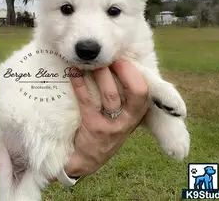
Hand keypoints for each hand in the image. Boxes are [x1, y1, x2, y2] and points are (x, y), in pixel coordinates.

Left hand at [64, 59, 148, 177]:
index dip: (133, 73)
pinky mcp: (94, 128)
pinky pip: (87, 101)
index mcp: (138, 113)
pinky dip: (80, 84)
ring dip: (100, 75)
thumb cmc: (107, 129)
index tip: (121, 59)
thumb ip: (125, 96)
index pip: (144, 91)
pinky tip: (74, 72)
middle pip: (135, 93)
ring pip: (111, 95)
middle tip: (108, 58)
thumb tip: (117, 62)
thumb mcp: (124, 116)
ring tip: (90, 62)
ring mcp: (112, 126)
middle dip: (123, 72)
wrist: (88, 159)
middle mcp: (129, 119)